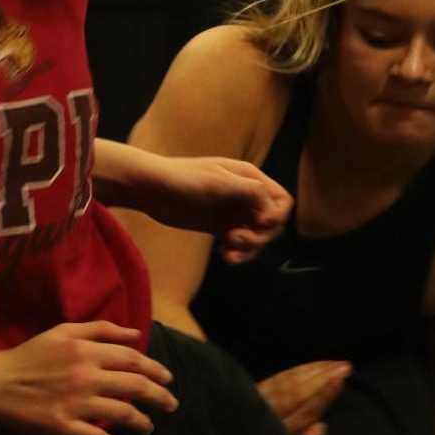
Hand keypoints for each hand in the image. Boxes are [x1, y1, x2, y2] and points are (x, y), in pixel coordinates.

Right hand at [0, 321, 175, 434]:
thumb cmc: (29, 356)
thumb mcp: (63, 332)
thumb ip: (100, 329)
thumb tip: (135, 334)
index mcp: (85, 350)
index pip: (133, 359)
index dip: (156, 370)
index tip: (168, 379)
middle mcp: (85, 375)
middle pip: (135, 386)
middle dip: (160, 397)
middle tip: (171, 404)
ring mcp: (74, 402)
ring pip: (121, 413)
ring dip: (142, 421)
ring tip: (149, 426)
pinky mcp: (62, 425)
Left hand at [147, 156, 291, 262]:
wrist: (152, 188)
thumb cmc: (183, 179)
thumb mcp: (218, 182)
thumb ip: (249, 191)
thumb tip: (272, 210)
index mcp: (249, 178)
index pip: (282, 201)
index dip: (276, 216)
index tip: (258, 223)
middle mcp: (244, 195)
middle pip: (273, 223)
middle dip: (261, 236)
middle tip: (237, 238)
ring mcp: (233, 212)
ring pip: (257, 237)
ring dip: (249, 248)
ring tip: (229, 248)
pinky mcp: (219, 227)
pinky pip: (239, 245)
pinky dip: (237, 253)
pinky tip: (225, 255)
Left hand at [258, 360, 350, 434]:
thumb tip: (320, 429)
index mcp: (283, 433)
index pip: (306, 412)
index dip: (324, 395)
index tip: (340, 380)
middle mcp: (269, 415)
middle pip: (297, 393)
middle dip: (323, 377)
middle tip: (345, 367)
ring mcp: (261, 400)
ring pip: (290, 381)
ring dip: (316, 370)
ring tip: (337, 364)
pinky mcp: (258, 389)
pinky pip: (282, 376)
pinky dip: (302, 369)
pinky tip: (319, 365)